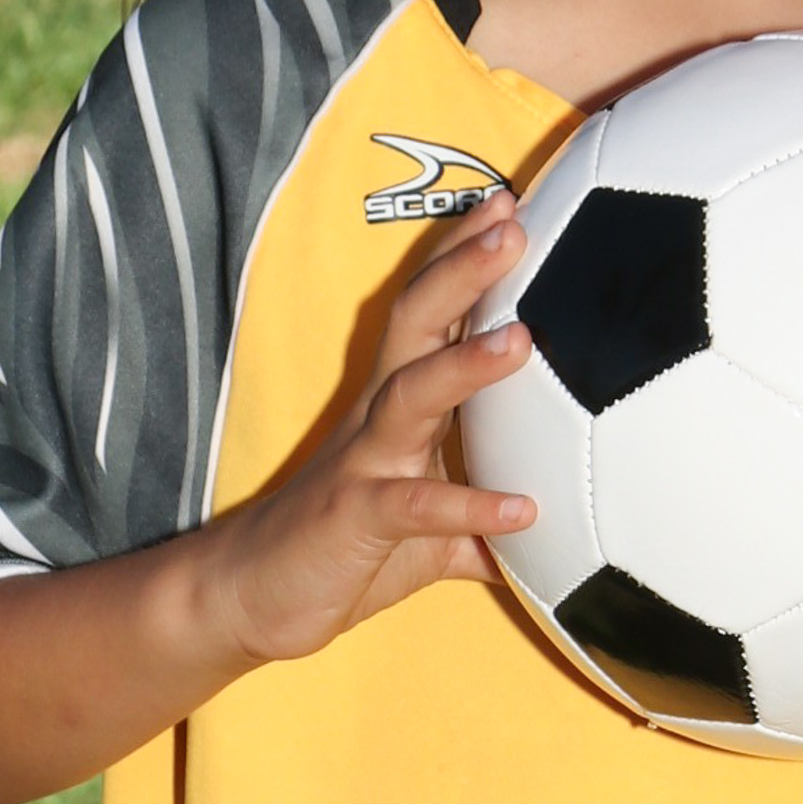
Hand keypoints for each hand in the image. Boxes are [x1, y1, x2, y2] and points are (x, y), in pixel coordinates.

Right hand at [217, 188, 538, 667]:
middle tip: (512, 226)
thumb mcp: (430, 534)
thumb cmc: (343, 550)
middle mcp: (379, 419)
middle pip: (419, 323)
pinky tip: (522, 508)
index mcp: (398, 407)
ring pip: (412, 395)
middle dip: (464, 272)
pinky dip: (470, 505)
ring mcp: (364, 463)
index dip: (465, 259)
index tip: (509, 205)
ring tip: (522, 340)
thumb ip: (484, 526)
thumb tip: (553, 538)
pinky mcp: (355, 517)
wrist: (250, 598)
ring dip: (466, 365)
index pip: (434, 314)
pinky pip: (416, 507)